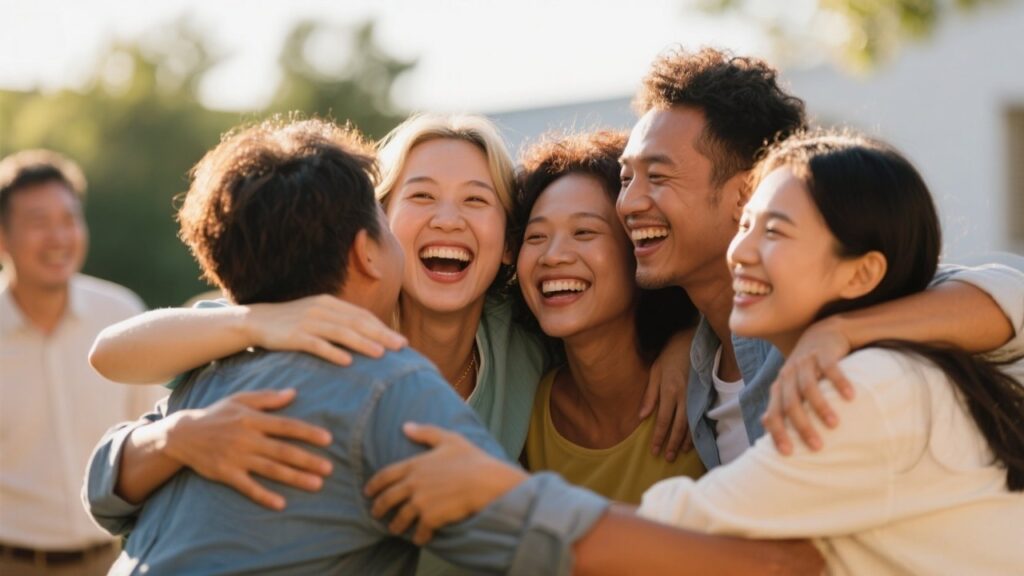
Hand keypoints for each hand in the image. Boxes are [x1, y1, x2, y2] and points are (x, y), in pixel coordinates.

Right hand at [164, 389, 332, 509]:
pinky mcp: (226, 473)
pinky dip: (263, 495)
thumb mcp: (240, 400)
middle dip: (308, 459)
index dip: (307, 432)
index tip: (328, 439)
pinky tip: (281, 504)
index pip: (286, 426)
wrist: (182, 434)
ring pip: (271, 469)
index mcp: (253, 420)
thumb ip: (268, 398)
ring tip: (316, 484)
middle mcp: (247, 439)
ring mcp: (236, 457)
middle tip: (330, 468)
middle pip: (283, 450)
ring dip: (295, 477)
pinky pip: (248, 487)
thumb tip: (294, 392)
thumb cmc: (216, 414)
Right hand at [245, 295, 405, 365]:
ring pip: (341, 333)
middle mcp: (321, 310)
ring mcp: (307, 322)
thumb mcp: (318, 314)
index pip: (361, 315)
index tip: (401, 340)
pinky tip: (347, 362)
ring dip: (362, 343)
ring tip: (381, 354)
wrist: (257, 321)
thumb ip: (339, 320)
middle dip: (381, 335)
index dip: (382, 328)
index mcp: (329, 302)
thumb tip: (369, 333)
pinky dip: (333, 352)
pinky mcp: (294, 336)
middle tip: (401, 347)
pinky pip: (317, 345)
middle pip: (356, 323)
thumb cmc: (293, 321)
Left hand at [364, 423, 526, 544]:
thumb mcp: (449, 439)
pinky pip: (418, 532)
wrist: (486, 481)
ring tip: (395, 529)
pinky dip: (417, 537)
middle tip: (375, 514)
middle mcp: (413, 484)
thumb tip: (406, 426)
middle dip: (378, 508)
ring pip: (399, 518)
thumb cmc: (471, 459)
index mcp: (414, 465)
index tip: (368, 492)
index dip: (373, 485)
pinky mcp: (430, 518)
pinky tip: (419, 539)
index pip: (385, 475)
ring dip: (395, 525)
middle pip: (387, 499)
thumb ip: (426, 432)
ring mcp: (420, 502)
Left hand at [641, 329, 694, 460]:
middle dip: (672, 444)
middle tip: (668, 458)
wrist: (692, 341)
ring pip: (692, 424)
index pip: (664, 420)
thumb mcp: (655, 371)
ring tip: (680, 453)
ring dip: (686, 441)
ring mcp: (696, 396)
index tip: (654, 450)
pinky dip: (697, 430)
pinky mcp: (704, 394)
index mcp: (669, 390)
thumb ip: (649, 395)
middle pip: (679, 426)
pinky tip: (694, 439)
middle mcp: (684, 396)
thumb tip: (642, 416)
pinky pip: (701, 417)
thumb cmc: (670, 356)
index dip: (659, 437)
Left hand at [762, 317, 854, 454]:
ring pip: (809, 387)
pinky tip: (850, 397)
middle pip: (791, 403)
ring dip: (821, 407)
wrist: (822, 333)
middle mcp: (789, 375)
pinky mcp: (823, 352)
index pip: (774, 413)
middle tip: (817, 447)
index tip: (788, 454)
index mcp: (780, 387)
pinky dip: (840, 382)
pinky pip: (830, 368)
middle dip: (802, 426)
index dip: (778, 433)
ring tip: (834, 425)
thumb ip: (779, 403)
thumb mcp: (790, 385)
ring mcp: (805, 362)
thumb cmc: (806, 367)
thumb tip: (763, 424)